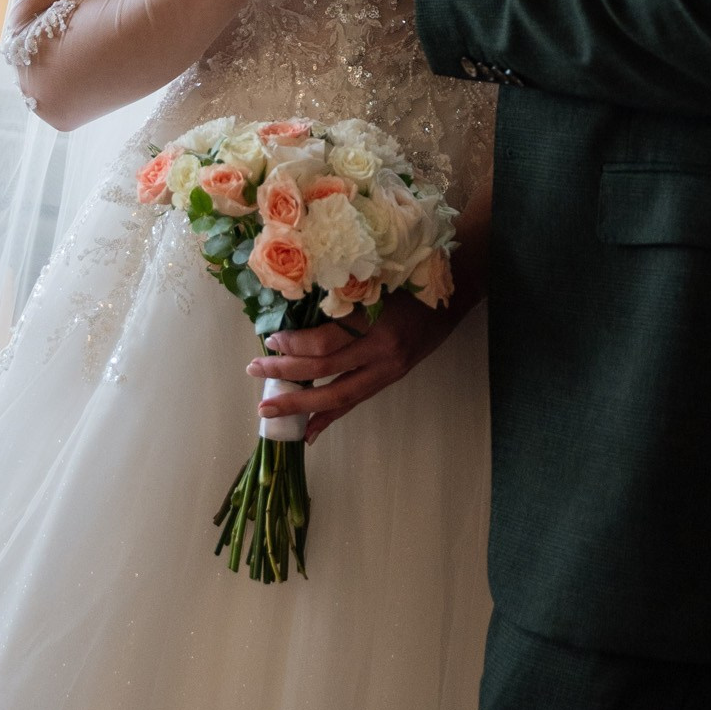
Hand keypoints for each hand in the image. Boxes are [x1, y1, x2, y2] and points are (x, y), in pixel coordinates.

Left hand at [252, 296, 455, 442]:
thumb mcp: (377, 280)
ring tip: (270, 408)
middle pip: (326, 373)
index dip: (295, 346)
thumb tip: (298, 314)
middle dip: (287, 376)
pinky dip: (331, 417)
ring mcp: (389, 370)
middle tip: (255, 371)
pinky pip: (356, 401)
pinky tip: (309, 431)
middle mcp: (383, 353)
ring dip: (302, 404)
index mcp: (377, 324)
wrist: (456, 291)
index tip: (270, 341)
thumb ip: (343, 298)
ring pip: (339, 396)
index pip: (326, 344)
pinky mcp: (391, 378)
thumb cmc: (412, 277)